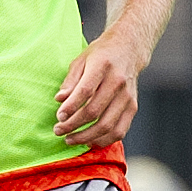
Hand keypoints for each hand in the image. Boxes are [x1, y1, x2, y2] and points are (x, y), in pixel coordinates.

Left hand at [55, 32, 142, 150]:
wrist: (129, 50)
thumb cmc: (101, 55)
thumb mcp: (81, 60)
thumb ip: (70, 81)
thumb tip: (59, 100)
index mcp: (103, 66)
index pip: (85, 91)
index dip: (71, 107)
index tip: (59, 117)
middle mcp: (118, 82)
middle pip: (94, 111)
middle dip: (73, 125)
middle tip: (58, 131)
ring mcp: (127, 96)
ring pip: (107, 125)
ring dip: (86, 137)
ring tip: (70, 139)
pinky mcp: (133, 107)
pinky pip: (120, 131)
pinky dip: (104, 140)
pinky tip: (89, 141)